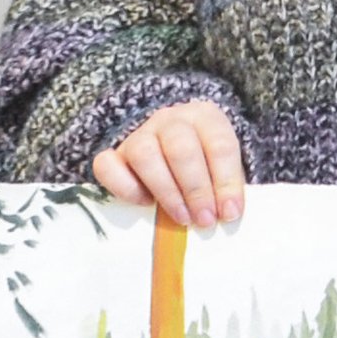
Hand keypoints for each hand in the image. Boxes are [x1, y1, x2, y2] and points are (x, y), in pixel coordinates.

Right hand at [94, 98, 246, 230]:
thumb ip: (225, 187)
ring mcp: (140, 134)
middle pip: (181, 148)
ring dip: (166, 191)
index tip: (229, 213)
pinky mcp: (115, 155)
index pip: (219, 145)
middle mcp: (170, 120)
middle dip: (196, 189)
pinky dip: (125, 188)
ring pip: (144, 155)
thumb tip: (226, 214)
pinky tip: (145, 203)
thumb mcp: (223, 169)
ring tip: (182, 217)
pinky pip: (107, 166)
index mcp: (205, 117)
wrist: (173, 152)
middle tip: (205, 220)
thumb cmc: (205, 165)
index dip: (226, 181)